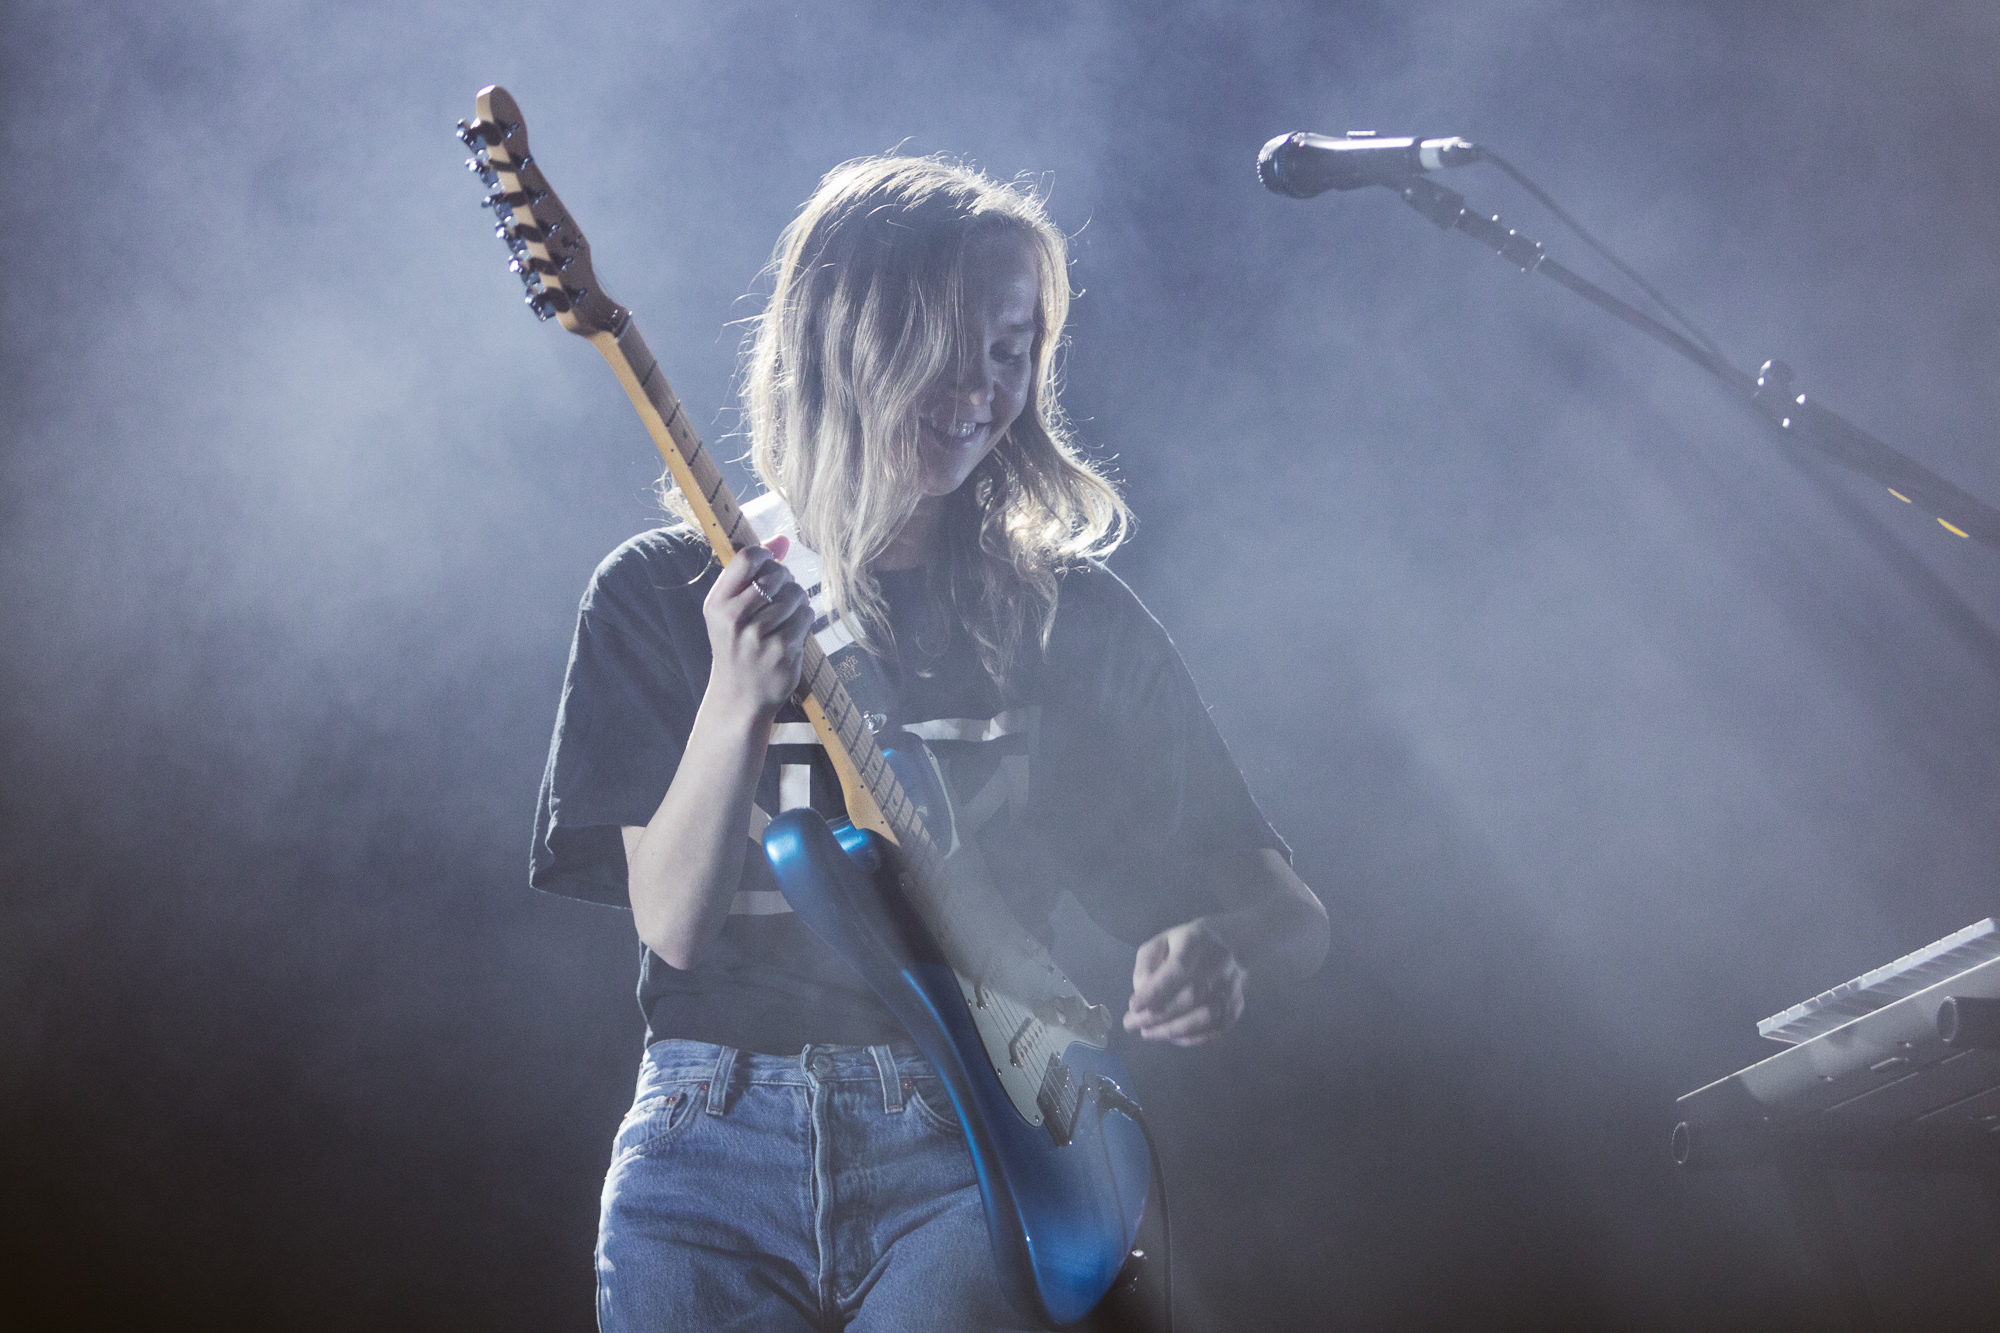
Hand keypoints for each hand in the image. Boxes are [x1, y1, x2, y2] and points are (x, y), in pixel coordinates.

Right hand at [701, 537, 812, 720]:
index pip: (747, 557)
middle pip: (776, 574)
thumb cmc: (738, 644)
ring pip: (795, 594)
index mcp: (717, 603)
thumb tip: (783, 538)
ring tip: (786, 615)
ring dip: (797, 601)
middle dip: (785, 580)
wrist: (740, 695)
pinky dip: (805, 618)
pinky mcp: (782, 652)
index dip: (765, 555)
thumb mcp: (732, 608)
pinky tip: (793, 630)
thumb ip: (753, 572)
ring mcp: (758, 637)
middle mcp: (734, 619)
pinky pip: (806, 616)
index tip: (769, 566)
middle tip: (779, 595)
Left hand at [1123, 919, 1246, 1045]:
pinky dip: (1192, 1038)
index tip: (1133, 1006)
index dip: (1156, 990)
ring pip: (1206, 1016)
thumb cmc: (1187, 944)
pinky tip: (1172, 1037)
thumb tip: (1141, 993)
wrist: (1233, 943)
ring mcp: (1231, 987)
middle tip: (1132, 1024)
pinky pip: (1217, 1029)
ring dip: (1173, 1030)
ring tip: (1148, 1033)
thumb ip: (1146, 964)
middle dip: (1158, 1016)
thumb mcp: (1161, 942)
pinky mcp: (1237, 1006)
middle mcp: (1219, 965)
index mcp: (1196, 942)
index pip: (1177, 969)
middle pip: (1191, 996)